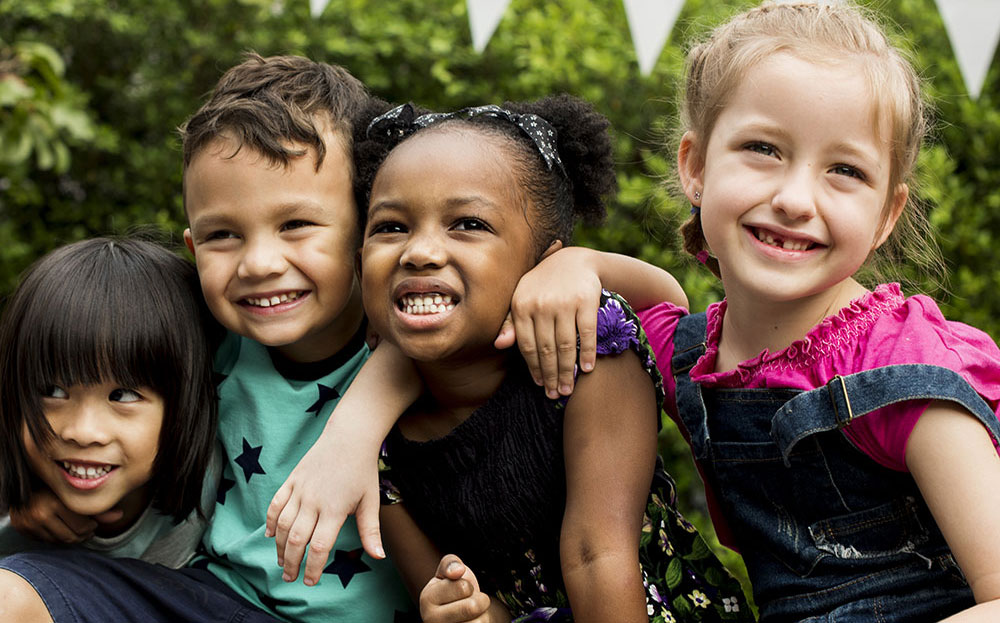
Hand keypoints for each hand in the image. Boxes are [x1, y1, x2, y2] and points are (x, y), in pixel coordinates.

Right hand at [9, 489, 105, 543]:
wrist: (24, 480)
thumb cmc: (57, 484)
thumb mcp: (77, 493)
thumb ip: (98, 507)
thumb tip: (120, 516)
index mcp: (56, 502)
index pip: (83, 527)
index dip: (92, 526)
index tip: (93, 522)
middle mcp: (40, 513)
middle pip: (71, 537)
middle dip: (82, 535)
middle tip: (86, 528)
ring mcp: (28, 522)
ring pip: (57, 541)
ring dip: (68, 537)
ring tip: (73, 527)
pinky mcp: (20, 528)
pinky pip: (44, 540)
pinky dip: (54, 536)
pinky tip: (58, 526)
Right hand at [266, 437, 382, 585]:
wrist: (349, 437)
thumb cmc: (362, 470)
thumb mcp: (371, 500)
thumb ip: (370, 531)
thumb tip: (379, 556)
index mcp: (335, 509)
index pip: (318, 546)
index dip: (312, 568)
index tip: (310, 582)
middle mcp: (314, 501)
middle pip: (296, 540)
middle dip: (292, 563)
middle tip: (291, 578)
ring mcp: (300, 490)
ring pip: (283, 525)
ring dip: (279, 547)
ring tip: (282, 562)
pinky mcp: (292, 479)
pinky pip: (276, 504)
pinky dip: (271, 521)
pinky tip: (271, 535)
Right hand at [420, 554, 492, 622]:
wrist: (461, 616)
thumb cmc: (455, 591)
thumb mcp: (450, 572)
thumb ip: (451, 563)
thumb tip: (458, 571)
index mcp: (427, 598)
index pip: (463, 587)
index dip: (469, 586)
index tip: (461, 590)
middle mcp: (430, 620)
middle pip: (472, 607)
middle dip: (480, 601)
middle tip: (472, 603)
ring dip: (482, 616)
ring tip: (471, 616)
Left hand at [495, 246, 601, 398]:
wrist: (573, 261)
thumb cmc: (542, 286)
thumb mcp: (522, 299)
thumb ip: (511, 323)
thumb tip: (498, 345)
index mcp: (521, 305)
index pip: (526, 346)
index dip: (534, 368)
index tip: (539, 384)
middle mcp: (541, 304)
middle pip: (546, 349)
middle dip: (550, 376)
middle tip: (554, 394)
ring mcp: (565, 302)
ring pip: (565, 345)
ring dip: (567, 371)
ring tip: (568, 389)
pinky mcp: (586, 300)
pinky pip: (587, 333)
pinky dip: (587, 354)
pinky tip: (586, 369)